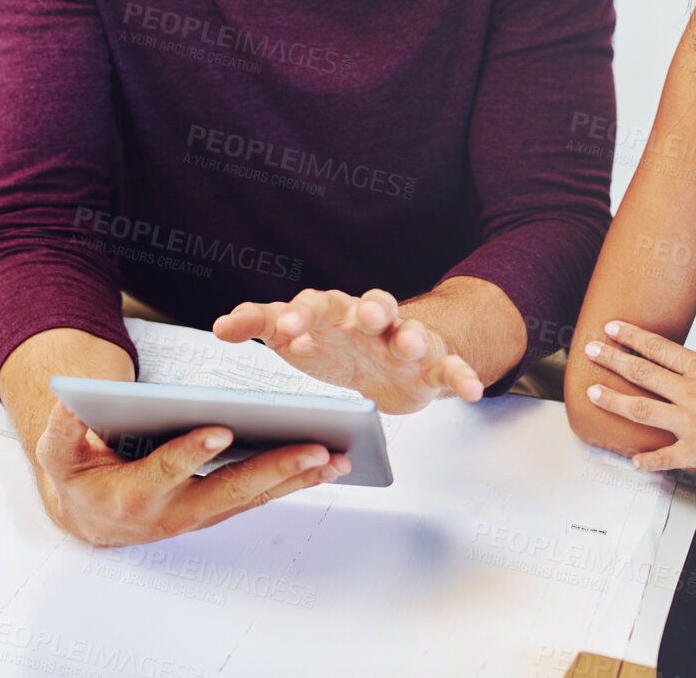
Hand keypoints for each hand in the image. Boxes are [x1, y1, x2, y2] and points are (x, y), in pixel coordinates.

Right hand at [34, 399, 348, 546]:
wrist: (89, 516)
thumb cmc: (79, 475)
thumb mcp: (59, 452)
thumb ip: (64, 430)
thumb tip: (70, 403)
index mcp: (132, 493)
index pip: (165, 471)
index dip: (191, 452)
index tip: (221, 431)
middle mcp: (172, 512)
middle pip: (228, 490)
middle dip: (274, 468)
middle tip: (314, 448)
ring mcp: (200, 515)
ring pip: (253, 497)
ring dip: (296, 478)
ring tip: (336, 457)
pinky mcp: (219, 509)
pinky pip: (260, 497)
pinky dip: (294, 482)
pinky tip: (327, 465)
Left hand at [213, 287, 482, 413]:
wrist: (390, 365)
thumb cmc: (337, 347)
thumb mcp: (299, 337)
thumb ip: (264, 325)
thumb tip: (222, 325)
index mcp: (337, 312)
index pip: (319, 304)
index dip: (303, 314)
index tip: (286, 329)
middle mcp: (374, 320)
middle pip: (373, 304)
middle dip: (368, 308)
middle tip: (360, 317)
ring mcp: (405, 340)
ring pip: (412, 330)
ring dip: (411, 333)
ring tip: (407, 342)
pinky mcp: (432, 364)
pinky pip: (450, 366)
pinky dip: (463, 375)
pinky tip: (473, 391)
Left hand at [582, 320, 695, 473]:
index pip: (660, 348)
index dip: (633, 336)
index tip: (613, 327)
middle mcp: (692, 392)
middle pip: (642, 371)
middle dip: (612, 358)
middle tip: (590, 349)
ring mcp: (692, 422)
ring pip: (642, 408)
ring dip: (615, 400)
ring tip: (593, 393)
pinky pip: (666, 457)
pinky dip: (648, 461)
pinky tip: (634, 462)